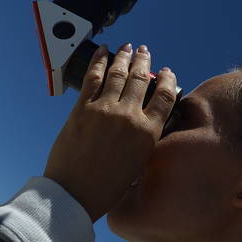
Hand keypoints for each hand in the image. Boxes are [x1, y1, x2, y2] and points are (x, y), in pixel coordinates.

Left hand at [44, 43, 176, 221]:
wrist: (74, 194)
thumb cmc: (106, 187)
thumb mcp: (138, 163)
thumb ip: (144, 139)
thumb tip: (144, 120)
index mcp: (147, 133)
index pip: (165, 97)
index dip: (167, 80)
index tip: (167, 72)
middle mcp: (129, 116)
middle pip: (141, 79)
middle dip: (144, 61)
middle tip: (144, 52)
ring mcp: (104, 109)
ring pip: (118, 73)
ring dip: (123, 57)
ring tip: (126, 48)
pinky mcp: (82, 108)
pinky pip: (93, 77)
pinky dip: (99, 60)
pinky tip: (102, 51)